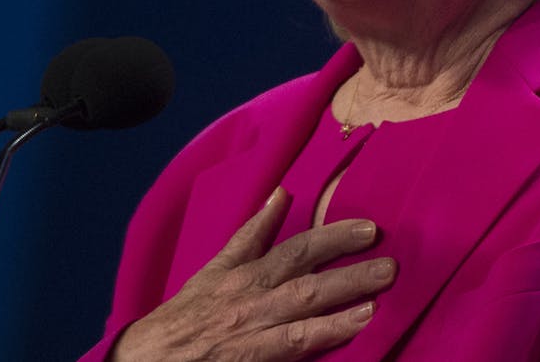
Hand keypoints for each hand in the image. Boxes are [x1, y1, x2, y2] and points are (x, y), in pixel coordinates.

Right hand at [110, 187, 395, 360]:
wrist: (148, 358)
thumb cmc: (187, 314)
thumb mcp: (216, 268)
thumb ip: (252, 233)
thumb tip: (281, 194)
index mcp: (243, 273)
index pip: (295, 248)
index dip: (333, 237)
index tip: (369, 228)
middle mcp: (249, 299)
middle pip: (305, 278)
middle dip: (349, 269)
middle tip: (391, 262)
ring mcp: (251, 331)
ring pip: (302, 313)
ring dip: (342, 304)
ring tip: (379, 295)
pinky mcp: (251, 358)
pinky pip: (293, 345)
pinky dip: (324, 335)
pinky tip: (353, 329)